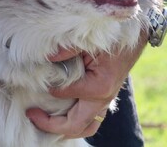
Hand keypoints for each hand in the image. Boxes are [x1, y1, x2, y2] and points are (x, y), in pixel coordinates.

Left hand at [26, 36, 147, 138]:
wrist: (134, 37)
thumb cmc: (112, 37)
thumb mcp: (88, 40)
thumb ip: (67, 48)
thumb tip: (47, 57)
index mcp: (99, 86)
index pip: (65, 94)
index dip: (50, 87)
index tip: (41, 78)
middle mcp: (103, 99)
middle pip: (75, 125)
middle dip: (50, 124)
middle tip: (31, 114)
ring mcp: (105, 102)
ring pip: (85, 128)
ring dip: (64, 129)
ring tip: (43, 122)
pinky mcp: (104, 100)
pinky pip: (90, 120)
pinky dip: (74, 122)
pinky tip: (59, 115)